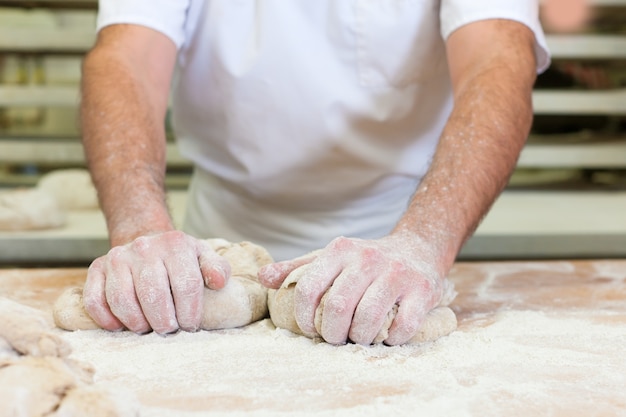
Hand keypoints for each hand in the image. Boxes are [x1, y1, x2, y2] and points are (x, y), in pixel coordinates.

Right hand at [83, 231, 229, 333]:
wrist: (148, 243)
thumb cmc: (180, 258)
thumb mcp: (203, 256)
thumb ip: (216, 268)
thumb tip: (219, 282)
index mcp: (175, 244)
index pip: (186, 285)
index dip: (190, 312)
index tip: (190, 326)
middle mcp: (145, 248)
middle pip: (153, 295)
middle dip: (164, 322)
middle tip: (169, 330)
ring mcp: (118, 257)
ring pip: (122, 300)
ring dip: (136, 323)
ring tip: (147, 329)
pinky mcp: (97, 268)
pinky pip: (95, 300)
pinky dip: (107, 320)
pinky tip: (121, 327)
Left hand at [259, 233, 449, 345]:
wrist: (418, 248)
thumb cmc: (366, 260)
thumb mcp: (331, 257)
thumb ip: (298, 269)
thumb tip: (263, 279)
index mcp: (340, 250)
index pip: (309, 288)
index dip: (304, 317)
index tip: (310, 329)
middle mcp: (368, 258)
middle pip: (338, 307)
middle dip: (332, 333)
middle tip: (335, 338)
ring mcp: (396, 273)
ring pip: (369, 320)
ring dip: (360, 338)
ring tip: (359, 337)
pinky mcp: (421, 290)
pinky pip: (402, 327)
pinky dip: (391, 339)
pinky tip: (387, 334)